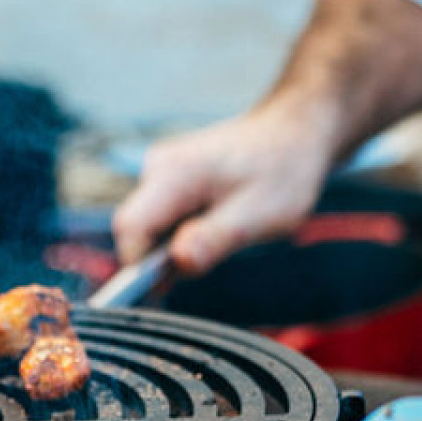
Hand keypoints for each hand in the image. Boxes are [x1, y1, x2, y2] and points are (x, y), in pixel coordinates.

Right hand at [112, 100, 338, 273]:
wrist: (291, 132)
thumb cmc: (282, 169)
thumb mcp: (260, 213)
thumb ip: (215, 238)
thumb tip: (178, 262)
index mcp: (175, 174)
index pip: (130, 228)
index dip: (138, 265)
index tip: (163, 289)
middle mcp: (158, 168)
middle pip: (135, 230)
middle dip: (160, 258)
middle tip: (210, 259)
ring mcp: (161, 171)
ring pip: (148, 227)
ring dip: (174, 246)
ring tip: (222, 234)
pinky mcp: (168, 179)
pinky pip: (160, 218)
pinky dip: (181, 233)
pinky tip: (215, 224)